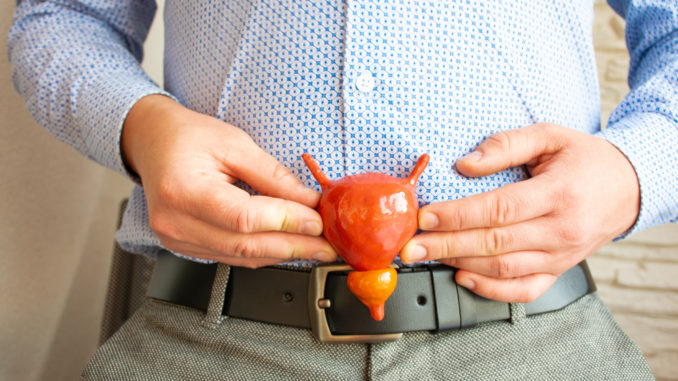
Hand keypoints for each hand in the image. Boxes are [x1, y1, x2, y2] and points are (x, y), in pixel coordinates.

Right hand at [121, 95, 336, 266]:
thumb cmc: (188, 136)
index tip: (317, 221)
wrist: (152, 142)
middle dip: (293, 246)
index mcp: (182, 190)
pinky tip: (287, 247)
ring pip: (240, 258)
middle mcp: (174, 222)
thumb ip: (273, 176)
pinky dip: (263, 254)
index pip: (243, 218)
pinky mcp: (184, 246)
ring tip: (315, 248)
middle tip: (327, 245)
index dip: (285, 222)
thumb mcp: (235, 144)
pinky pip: (231, 257)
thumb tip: (309, 202)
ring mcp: (176, 239)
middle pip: (244, 245)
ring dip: (282, 254)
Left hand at [401, 123, 639, 302]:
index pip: (499, 209)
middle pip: (494, 243)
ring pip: (503, 268)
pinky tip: (463, 277)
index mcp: (559, 193)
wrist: (628, 188)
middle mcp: (561, 230)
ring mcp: (561, 256)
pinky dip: (491, 289)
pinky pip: (523, 290)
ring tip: (427, 257)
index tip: (425, 216)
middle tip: (410, 247)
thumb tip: (465, 164)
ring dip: (460, 264)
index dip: (457, 215)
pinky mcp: (559, 270)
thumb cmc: (586, 159)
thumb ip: (507, 143)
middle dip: (445, 246)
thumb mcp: (551, 135)